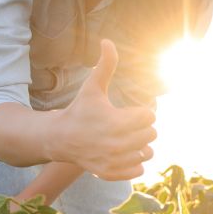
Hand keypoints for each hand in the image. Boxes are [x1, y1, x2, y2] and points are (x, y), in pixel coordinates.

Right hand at [49, 39, 155, 180]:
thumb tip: (107, 40)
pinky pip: (139, 170)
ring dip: (141, 146)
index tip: (128, 112)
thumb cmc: (80, 110)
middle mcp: (117, 144)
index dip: (141, 112)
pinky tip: (123, 153)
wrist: (61, 138)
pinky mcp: (111, 173)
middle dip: (142, 128)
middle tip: (127, 126)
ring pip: (148, 153)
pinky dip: (134, 163)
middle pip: (151, 134)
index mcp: (116, 122)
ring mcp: (114, 161)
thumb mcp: (92, 87)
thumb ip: (105, 65)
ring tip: (127, 139)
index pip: (150, 116)